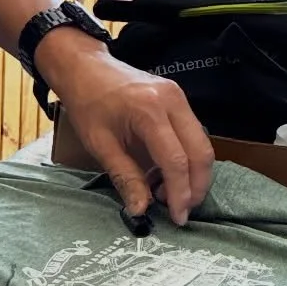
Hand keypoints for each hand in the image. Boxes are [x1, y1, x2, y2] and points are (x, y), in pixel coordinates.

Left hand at [52, 51, 213, 226]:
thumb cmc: (87, 103)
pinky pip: (193, 133)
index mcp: (149, 110)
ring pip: (202, 144)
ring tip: (166, 192)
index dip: (180, 193)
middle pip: (200, 152)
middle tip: (180, 210)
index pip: (176, 160)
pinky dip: (186, 157)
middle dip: (195, 187)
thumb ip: (125, 178)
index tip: (177, 217)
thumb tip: (141, 210)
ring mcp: (178, 96)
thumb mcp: (100, 145)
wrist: (84, 67)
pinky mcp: (178, 98)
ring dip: (192, 174)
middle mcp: (172, 100)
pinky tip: (165, 173)